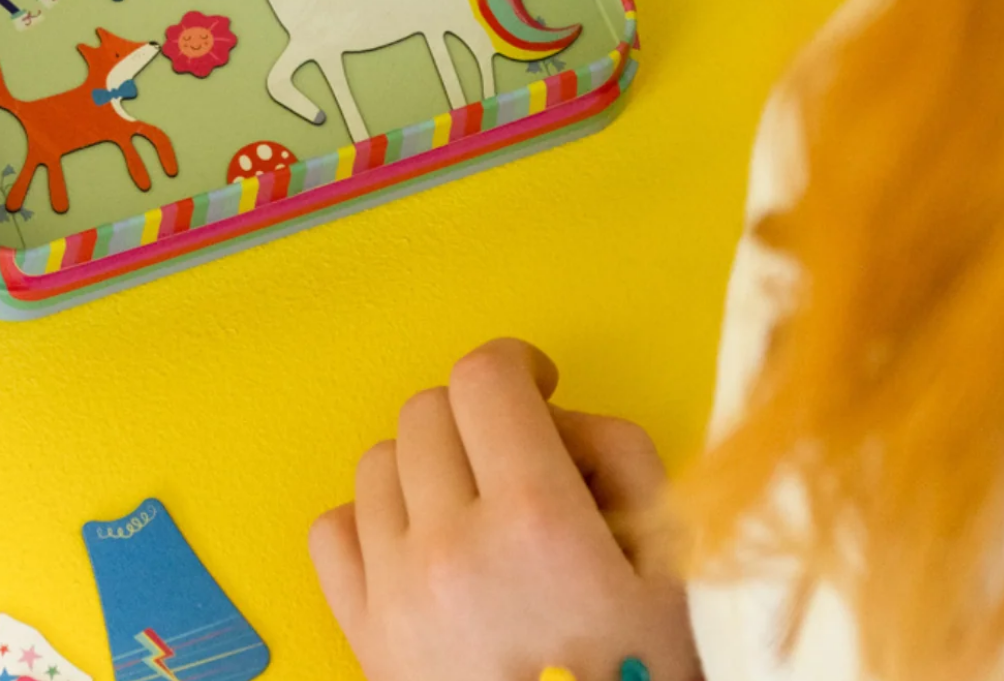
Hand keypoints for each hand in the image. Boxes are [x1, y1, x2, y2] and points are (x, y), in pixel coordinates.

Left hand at [309, 339, 700, 680]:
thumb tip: (553, 417)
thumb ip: (621, 460)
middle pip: (429, 411)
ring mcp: (396, 594)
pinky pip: (334, 530)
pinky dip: (372, 525)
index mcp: (538, 526)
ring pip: (378, 461)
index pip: (484, 378)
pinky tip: (419, 550)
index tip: (535, 386)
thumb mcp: (669, 572)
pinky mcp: (363, 636)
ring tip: (472, 517)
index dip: (514, 366)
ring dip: (426, 470)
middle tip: (517, 463)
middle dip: (477, 420)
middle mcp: (453, 549)